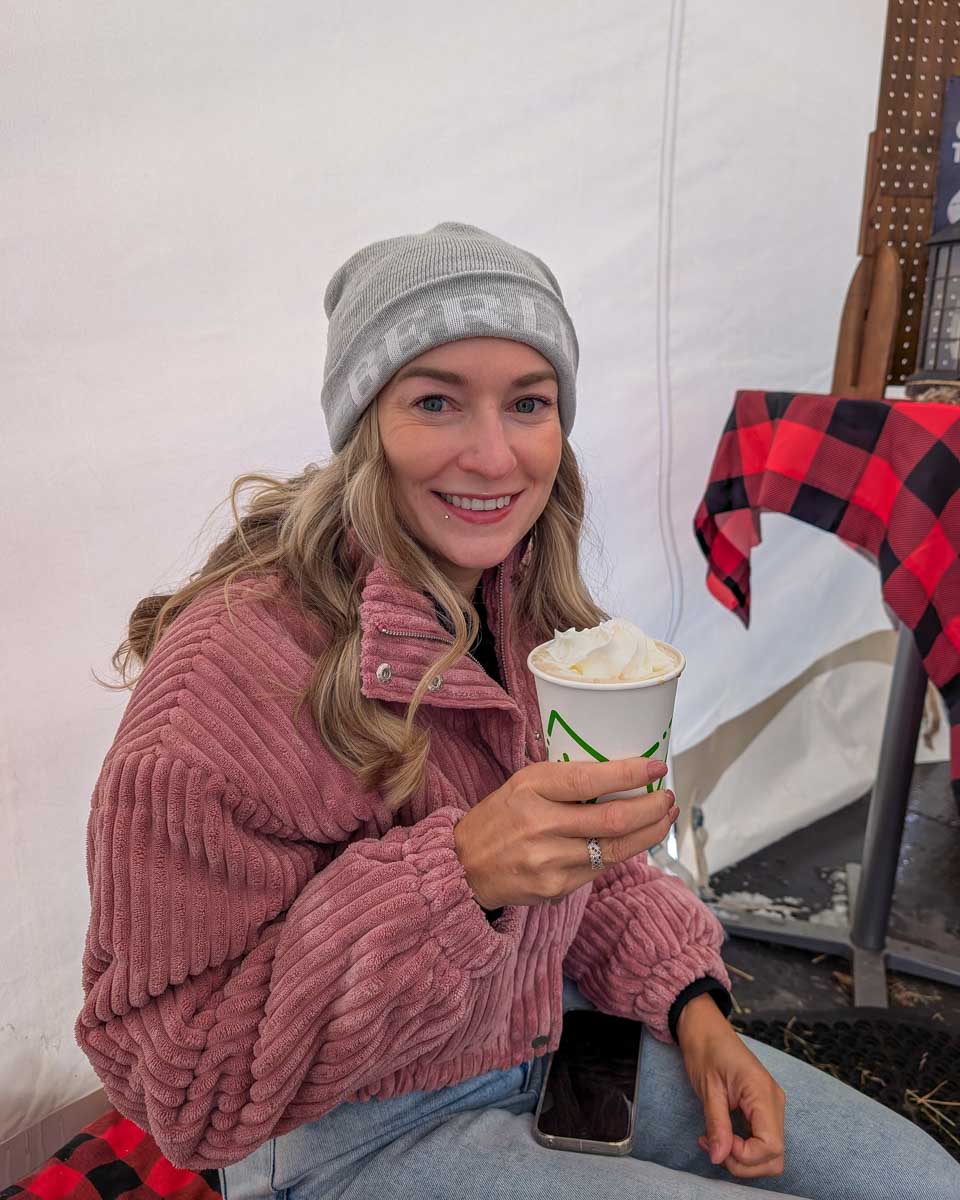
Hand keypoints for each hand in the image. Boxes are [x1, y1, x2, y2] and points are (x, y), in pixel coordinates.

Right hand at [453, 756, 677, 909]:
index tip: (656, 768)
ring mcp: (549, 861)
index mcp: (530, 789)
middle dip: (651, 808)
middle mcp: (539, 825)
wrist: (463, 866)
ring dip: (648, 833)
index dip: (629, 774)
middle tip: (667, 798)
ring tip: (663, 818)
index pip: (589, 780)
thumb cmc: (500, 817)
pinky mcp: (555, 889)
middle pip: (613, 819)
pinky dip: (623, 852)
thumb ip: (566, 780)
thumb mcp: (523, 783)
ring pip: (615, 849)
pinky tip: (634, 840)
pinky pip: (600, 868)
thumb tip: (622, 775)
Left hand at [677, 995, 785, 1179]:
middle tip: (714, 1145)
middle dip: (744, 1163)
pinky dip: (743, 1148)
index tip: (718, 1142)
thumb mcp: (708, 1088)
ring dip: (743, 1159)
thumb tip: (719, 1159)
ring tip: (714, 1141)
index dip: (745, 1156)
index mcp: (762, 1093)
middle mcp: (774, 1102)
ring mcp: (771, 1106)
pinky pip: (762, 1141)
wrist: (705, 1029)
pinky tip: (721, 1136)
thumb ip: (716, 1124)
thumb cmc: (705, 1050)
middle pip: (775, 1156)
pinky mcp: (763, 1109)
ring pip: (770, 1154)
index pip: (771, 1146)